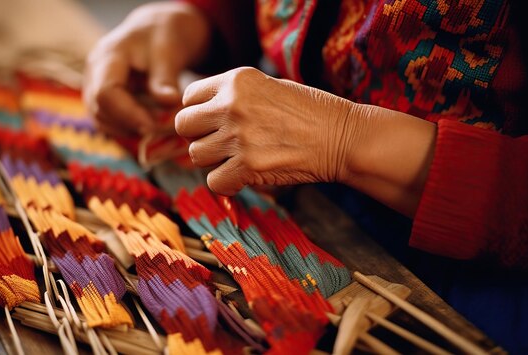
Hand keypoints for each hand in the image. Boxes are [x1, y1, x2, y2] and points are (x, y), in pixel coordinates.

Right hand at [83, 2, 210, 135]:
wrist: (158, 30)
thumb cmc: (163, 36)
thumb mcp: (169, 52)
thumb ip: (166, 78)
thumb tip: (169, 102)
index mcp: (107, 57)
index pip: (105, 94)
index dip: (127, 115)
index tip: (153, 127)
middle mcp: (94, 73)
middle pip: (100, 110)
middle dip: (130, 125)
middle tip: (161, 129)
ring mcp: (95, 87)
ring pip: (102, 121)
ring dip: (129, 130)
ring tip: (158, 126)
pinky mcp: (103, 99)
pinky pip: (109, 122)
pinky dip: (128, 128)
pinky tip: (150, 125)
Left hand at [175, 67, 362, 195]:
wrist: (343, 136)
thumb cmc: (311, 112)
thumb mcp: (269, 87)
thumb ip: (235, 97)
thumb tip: (203, 116)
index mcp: (237, 80)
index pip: (189, 97)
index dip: (199, 112)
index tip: (213, 123)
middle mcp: (232, 105)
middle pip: (184, 125)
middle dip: (198, 136)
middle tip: (220, 143)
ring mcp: (239, 136)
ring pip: (196, 156)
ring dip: (214, 161)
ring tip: (239, 159)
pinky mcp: (249, 167)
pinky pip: (215, 182)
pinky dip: (227, 184)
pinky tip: (244, 177)